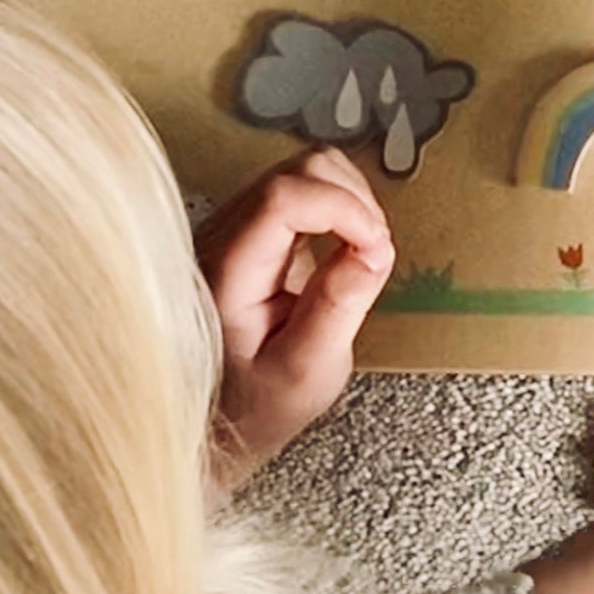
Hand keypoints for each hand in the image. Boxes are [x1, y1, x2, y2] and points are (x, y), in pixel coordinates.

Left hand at [196, 148, 394, 475]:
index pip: (284, 197)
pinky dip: (340, 206)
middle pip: (297, 173)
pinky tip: (348, 246)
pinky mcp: (249, 228)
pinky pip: (302, 189)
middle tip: (375, 254)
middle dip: (354, 202)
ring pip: (302, 171)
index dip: (345, 208)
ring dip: (350, 200)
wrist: (216, 422)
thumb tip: (374, 250)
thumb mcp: (307, 373)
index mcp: (227, 273)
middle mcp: (220, 238)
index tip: (377, 248)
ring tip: (365, 250)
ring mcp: (232, 228)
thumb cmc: (254, 407)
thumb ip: (338, 308)